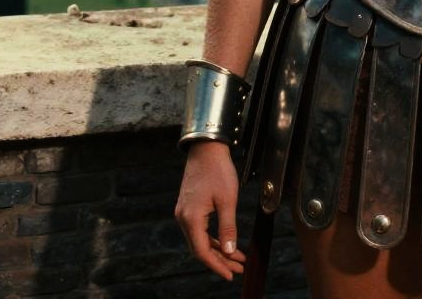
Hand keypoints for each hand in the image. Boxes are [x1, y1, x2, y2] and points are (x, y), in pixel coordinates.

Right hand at [174, 141, 246, 279]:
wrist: (206, 147)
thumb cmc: (217, 170)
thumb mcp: (228, 199)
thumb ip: (228, 227)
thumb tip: (230, 251)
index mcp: (191, 218)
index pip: (202, 252)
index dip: (217, 265)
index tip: (231, 274)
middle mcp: (184, 218)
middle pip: (200, 248)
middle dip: (220, 259)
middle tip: (238, 268)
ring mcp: (185, 212)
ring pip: (200, 239)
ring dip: (218, 249)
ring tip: (236, 257)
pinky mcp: (189, 206)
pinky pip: (200, 229)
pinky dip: (213, 237)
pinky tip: (226, 241)